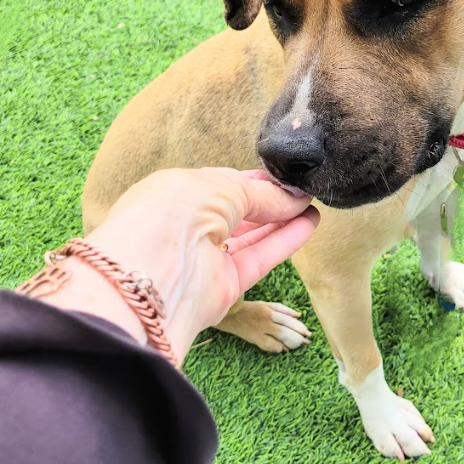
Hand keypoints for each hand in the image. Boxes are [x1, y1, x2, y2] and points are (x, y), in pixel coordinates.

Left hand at [45, 168, 319, 360]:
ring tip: (313, 205)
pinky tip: (309, 223)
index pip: (223, 184)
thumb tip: (294, 197)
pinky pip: (259, 258)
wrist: (149, 275)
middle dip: (272, 200)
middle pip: (239, 211)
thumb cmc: (173, 213)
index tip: (288, 176)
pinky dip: (285, 241)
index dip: (256, 180)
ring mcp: (206, 258)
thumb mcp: (222, 186)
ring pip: (252, 235)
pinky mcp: (223, 287)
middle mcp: (189, 225)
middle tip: (306, 190)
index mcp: (176, 193)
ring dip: (283, 220)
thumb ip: (261, 192)